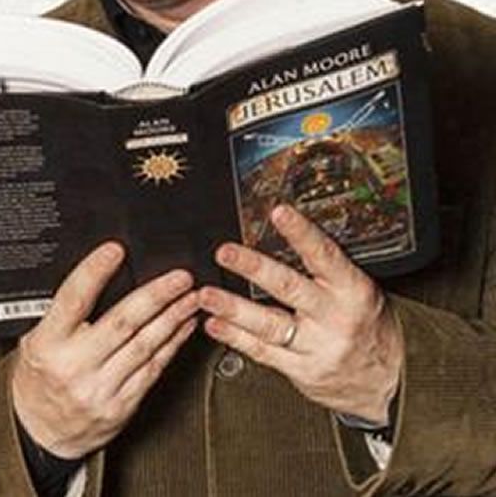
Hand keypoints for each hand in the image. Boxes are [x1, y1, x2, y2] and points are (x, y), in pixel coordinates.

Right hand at [11, 242, 199, 458]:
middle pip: (122, 323)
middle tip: (179, 277)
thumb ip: (61, 315)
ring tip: (190, 298)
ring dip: (172, 318)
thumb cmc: (39, 378)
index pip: (72, 300)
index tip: (115, 251)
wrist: (39, 431)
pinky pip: (152, 370)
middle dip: (155, 296)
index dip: (95, 272)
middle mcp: (74, 366)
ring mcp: (100, 389)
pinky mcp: (121, 406)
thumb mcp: (34, 340)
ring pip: (144, 346)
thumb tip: (96, 276)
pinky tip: (182, 327)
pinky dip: (171, 345)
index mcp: (47, 344)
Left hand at [198, 204, 402, 423]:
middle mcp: (334, 318)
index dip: (301, 233)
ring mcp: (317, 347)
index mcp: (353, 291)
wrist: (390, 384)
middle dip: (254, 268)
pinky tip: (215, 324)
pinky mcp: (302, 370)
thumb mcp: (361, 291)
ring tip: (207, 294)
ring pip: (269, 324)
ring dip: (233, 307)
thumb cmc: (370, 327)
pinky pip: (263, 352)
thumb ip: (328, 269)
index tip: (279, 212)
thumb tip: (293, 231)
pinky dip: (235, 337)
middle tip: (226, 252)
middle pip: (289, 288)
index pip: (325, 255)